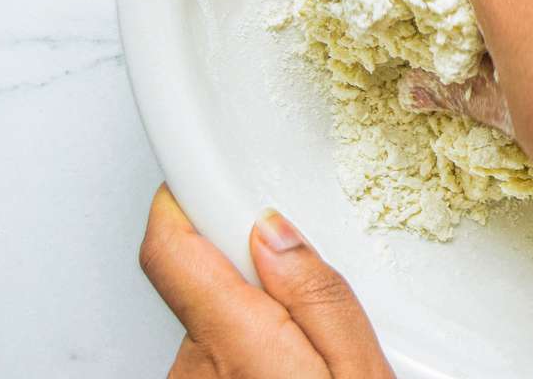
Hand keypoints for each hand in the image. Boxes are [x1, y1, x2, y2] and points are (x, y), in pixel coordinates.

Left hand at [139, 184, 393, 378]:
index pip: (170, 248)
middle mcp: (196, 369)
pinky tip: (289, 369)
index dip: (186, 199)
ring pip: (214, 319)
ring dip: (256, 316)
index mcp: (235, 348)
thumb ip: (321, 298)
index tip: (212, 174)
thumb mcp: (362, 373)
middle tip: (310, 298)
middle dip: (256, 271)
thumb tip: (276, 230)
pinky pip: (215, 353)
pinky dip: (249, 348)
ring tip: (311, 351)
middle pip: (206, 279)